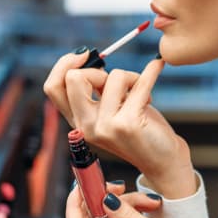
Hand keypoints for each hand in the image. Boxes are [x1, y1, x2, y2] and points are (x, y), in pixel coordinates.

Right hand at [43, 51, 194, 196]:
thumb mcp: (111, 111)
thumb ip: (96, 91)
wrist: (164, 162)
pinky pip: (139, 83)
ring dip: (132, 77)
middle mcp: (87, 126)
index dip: (64, 64)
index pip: (53, 87)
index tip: (84, 54)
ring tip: (141, 93)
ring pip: (113, 76)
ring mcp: (106, 126)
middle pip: (73, 78)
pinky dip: (151, 71)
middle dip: (98, 70)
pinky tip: (157, 66)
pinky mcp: (128, 124)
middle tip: (118, 82)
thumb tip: (90, 58)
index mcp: (78, 121)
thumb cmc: (140, 130)